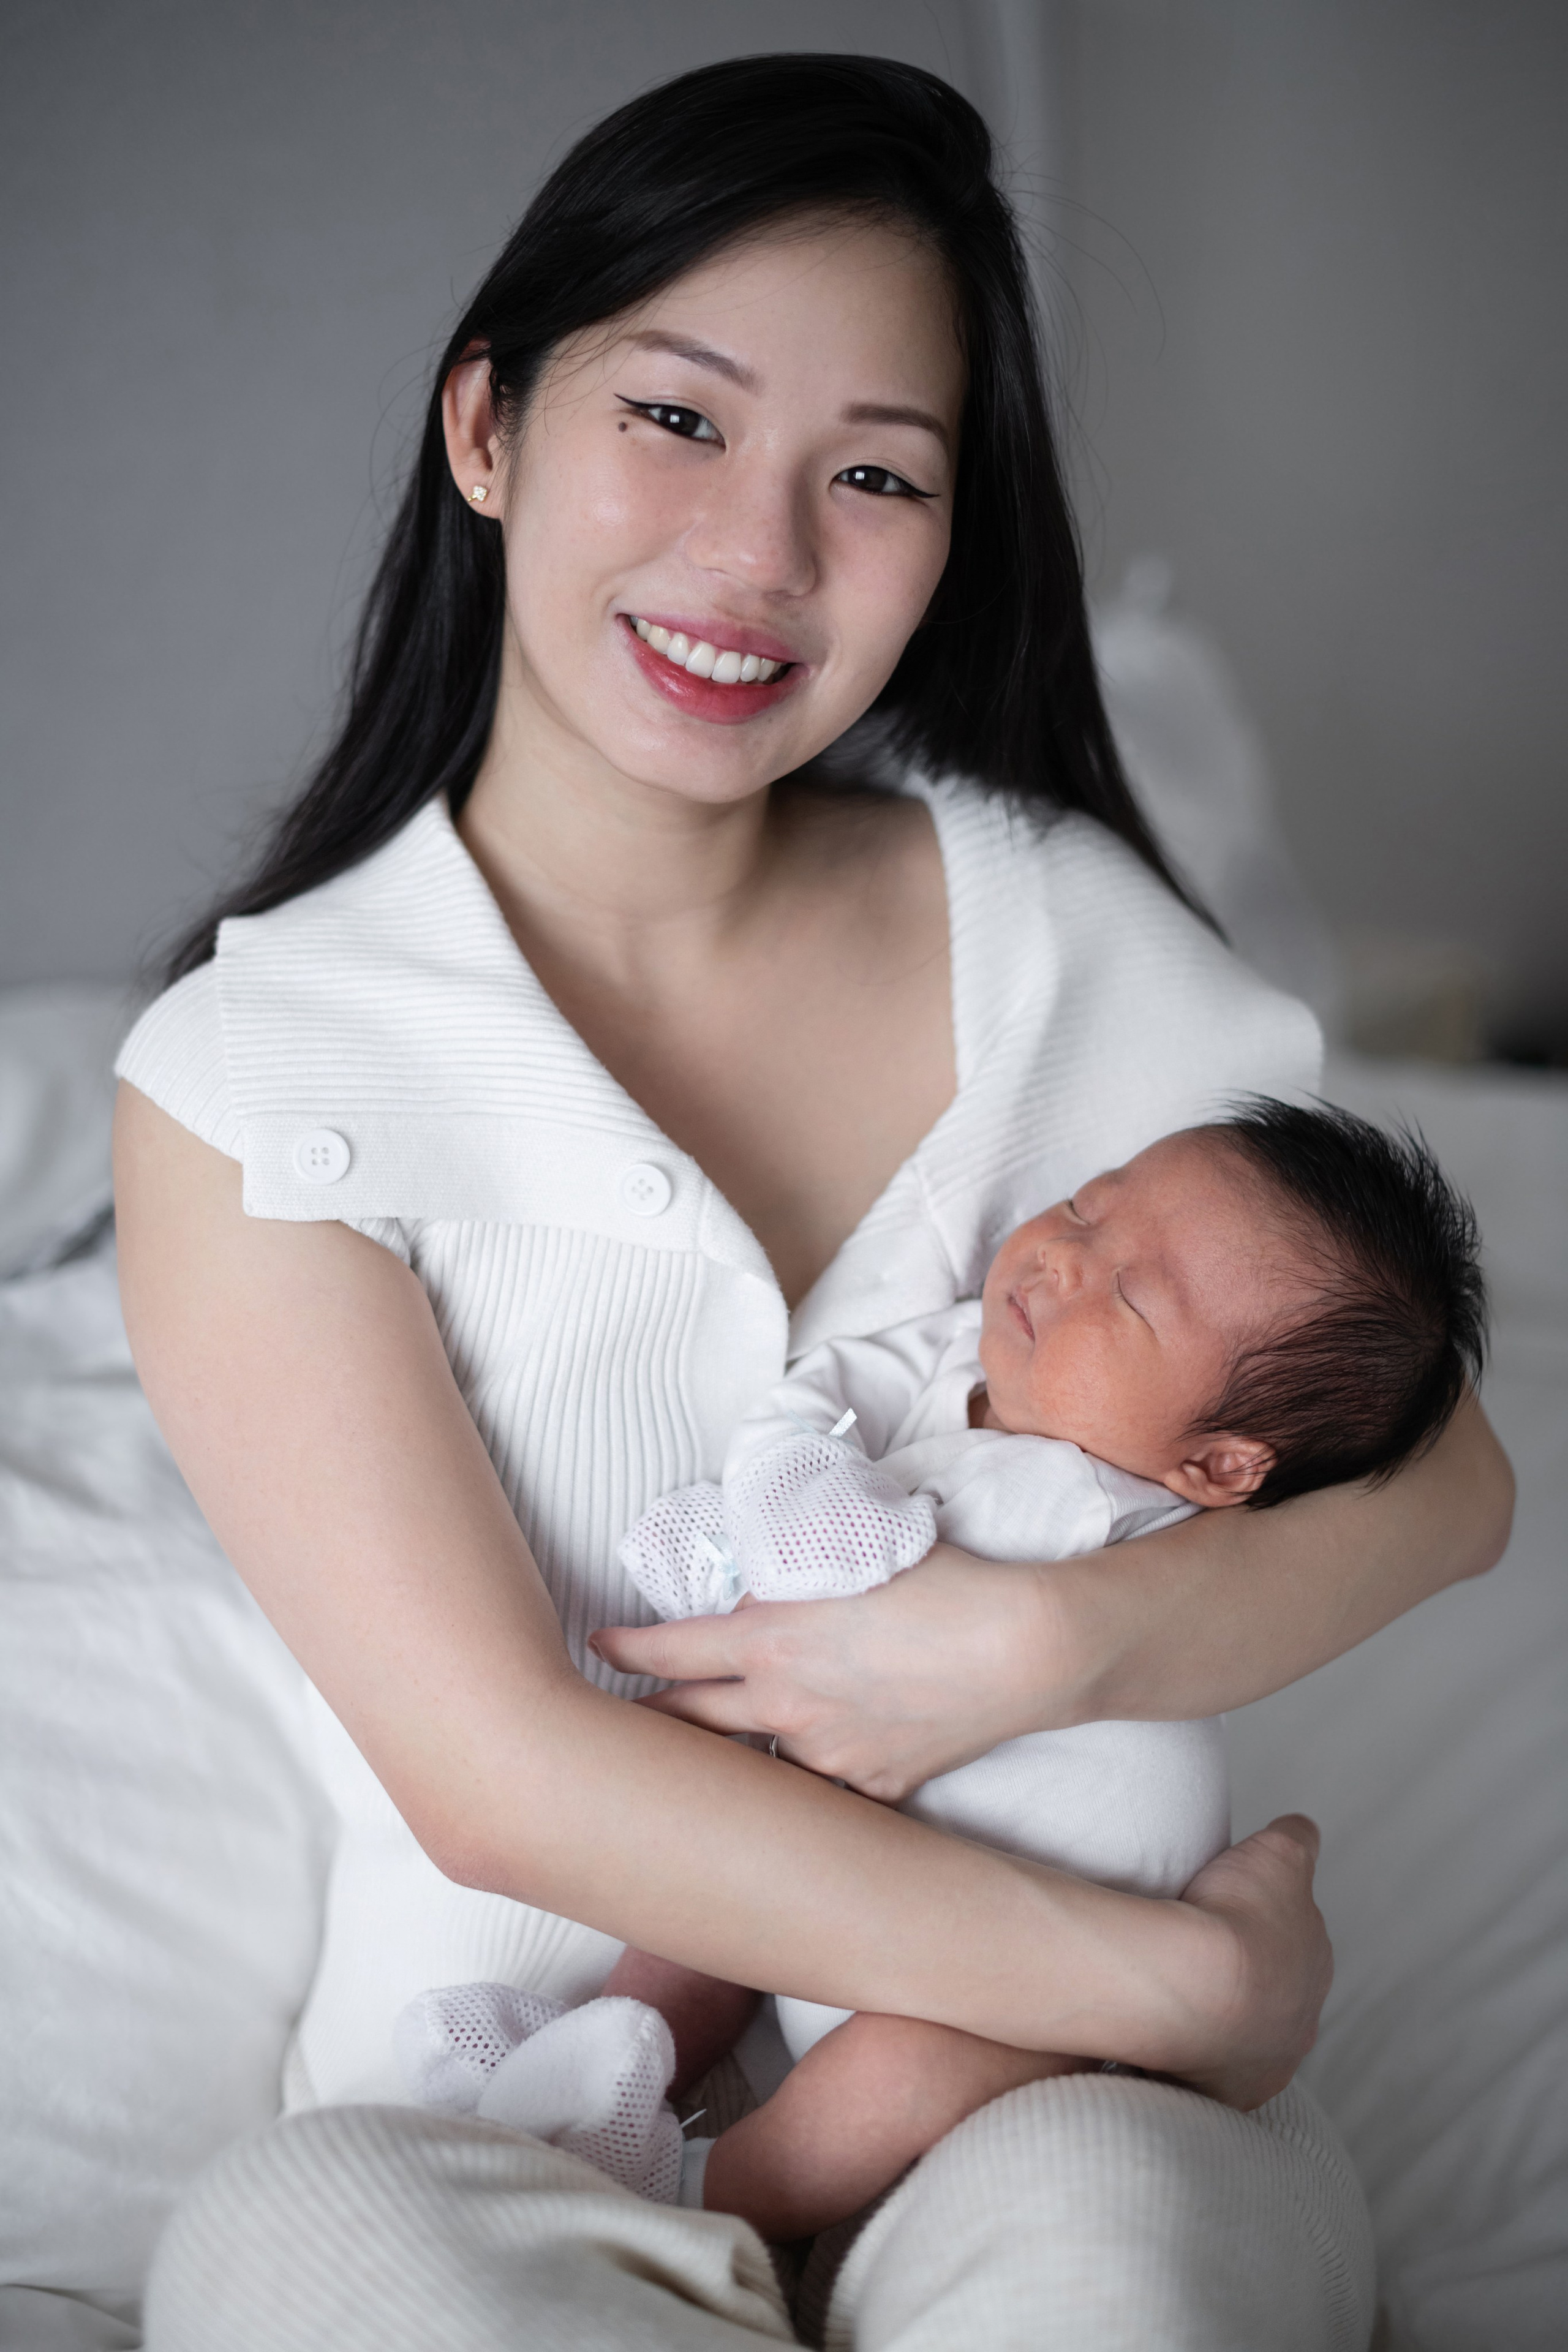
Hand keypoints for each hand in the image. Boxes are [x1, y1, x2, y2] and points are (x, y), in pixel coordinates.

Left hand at [590, 1546, 1078, 1801]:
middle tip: (625, 1721)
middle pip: (691, 1725)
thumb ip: (788, 1581)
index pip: (669, 1652)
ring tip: (715, 1753)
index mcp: (770, 1644)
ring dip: (739, 1750)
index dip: (624, 1650)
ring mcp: (828, 1759)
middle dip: (652, 1721)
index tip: (598, 1648)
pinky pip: (825, 1785)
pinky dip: (814, 1772)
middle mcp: (786, 1710)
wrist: (1022, 1649)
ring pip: (759, 1759)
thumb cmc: (942, 1584)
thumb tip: (755, 1599)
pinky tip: (818, 1764)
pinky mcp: (873, 1789)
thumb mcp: (849, 1557)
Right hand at [1167, 1814, 1331, 2110]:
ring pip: (1227, 2044)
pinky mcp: (1204, 2098)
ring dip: (1204, 2024)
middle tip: (1192, 1956)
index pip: (1292, 1954)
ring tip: (1164, 1994)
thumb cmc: (1237, 1917)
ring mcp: (1250, 2072)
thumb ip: (1296, 1840)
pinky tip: (1148, 2033)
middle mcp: (1293, 2033)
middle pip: (1264, 2005)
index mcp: (1312, 1976)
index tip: (1230, 1920)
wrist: (1192, 1984)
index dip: (1261, 1933)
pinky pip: (1188, 2075)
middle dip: (1237, 1985)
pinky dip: (1172, 2056)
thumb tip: (1303, 1828)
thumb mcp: (1277, 1855)